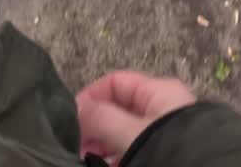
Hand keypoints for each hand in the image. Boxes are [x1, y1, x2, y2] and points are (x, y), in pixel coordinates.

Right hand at [76, 70, 195, 163]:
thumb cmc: (166, 145)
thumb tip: (75, 110)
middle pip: (118, 110)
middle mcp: (163, 107)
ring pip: (125, 133)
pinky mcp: (169, 151)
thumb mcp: (126, 130)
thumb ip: (97, 117)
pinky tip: (108, 165)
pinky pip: (138, 149)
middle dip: (94, 127)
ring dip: (104, 145)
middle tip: (78, 145)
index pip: (113, 82)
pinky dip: (120, 156)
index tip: (71, 119)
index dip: (89, 97)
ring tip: (90, 159)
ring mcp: (167, 131)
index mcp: (157, 91)